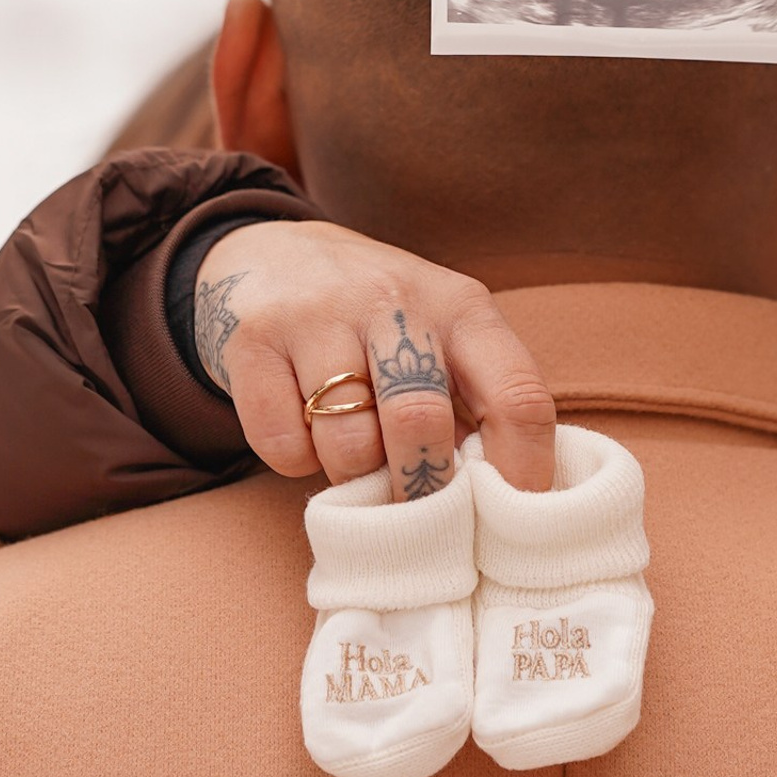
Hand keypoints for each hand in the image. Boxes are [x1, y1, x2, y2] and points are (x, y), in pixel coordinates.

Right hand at [194, 222, 558, 498]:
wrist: (272, 254)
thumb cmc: (378, 318)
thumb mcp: (441, 333)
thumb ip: (475, 399)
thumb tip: (506, 501)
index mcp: (460, 306)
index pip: (518, 395)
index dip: (522, 471)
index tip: (513, 522)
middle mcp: (394, 301)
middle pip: (421, 423)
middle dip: (421, 488)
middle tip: (417, 515)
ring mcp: (319, 314)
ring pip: (349, 444)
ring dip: (353, 475)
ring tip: (353, 452)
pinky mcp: (254, 339)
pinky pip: (283, 444)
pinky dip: (295, 458)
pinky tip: (302, 425)